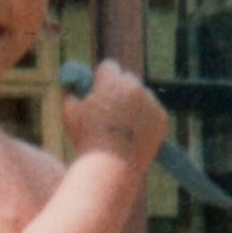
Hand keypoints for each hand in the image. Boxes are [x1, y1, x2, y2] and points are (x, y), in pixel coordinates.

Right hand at [62, 60, 167, 174]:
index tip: (97, 89)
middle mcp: (135, 87)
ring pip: (142, 95)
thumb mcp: (69, 112)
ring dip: (134, 103)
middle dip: (119, 88)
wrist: (112, 166)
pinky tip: (133, 133)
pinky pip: (152, 112)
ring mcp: (151, 102)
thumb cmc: (87, 139)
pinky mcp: (162, 119)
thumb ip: (71, 91)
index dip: (101, 78)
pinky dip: (145, 119)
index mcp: (112, 80)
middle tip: (111, 106)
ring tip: (122, 125)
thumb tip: (75, 83)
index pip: (109, 66)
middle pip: (128, 78)